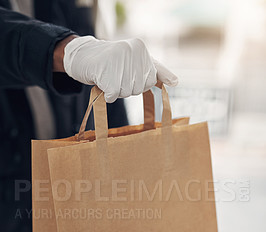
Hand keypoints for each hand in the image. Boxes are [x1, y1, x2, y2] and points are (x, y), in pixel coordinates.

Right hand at [61, 36, 177, 102]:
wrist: (83, 57)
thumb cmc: (111, 62)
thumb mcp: (135, 62)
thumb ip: (155, 71)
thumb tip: (176, 82)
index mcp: (141, 49)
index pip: (152, 77)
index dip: (145, 82)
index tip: (162, 80)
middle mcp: (132, 51)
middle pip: (139, 88)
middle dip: (127, 88)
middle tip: (116, 76)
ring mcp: (119, 59)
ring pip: (126, 92)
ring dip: (116, 91)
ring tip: (109, 77)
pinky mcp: (106, 70)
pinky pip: (113, 94)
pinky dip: (107, 94)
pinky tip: (102, 82)